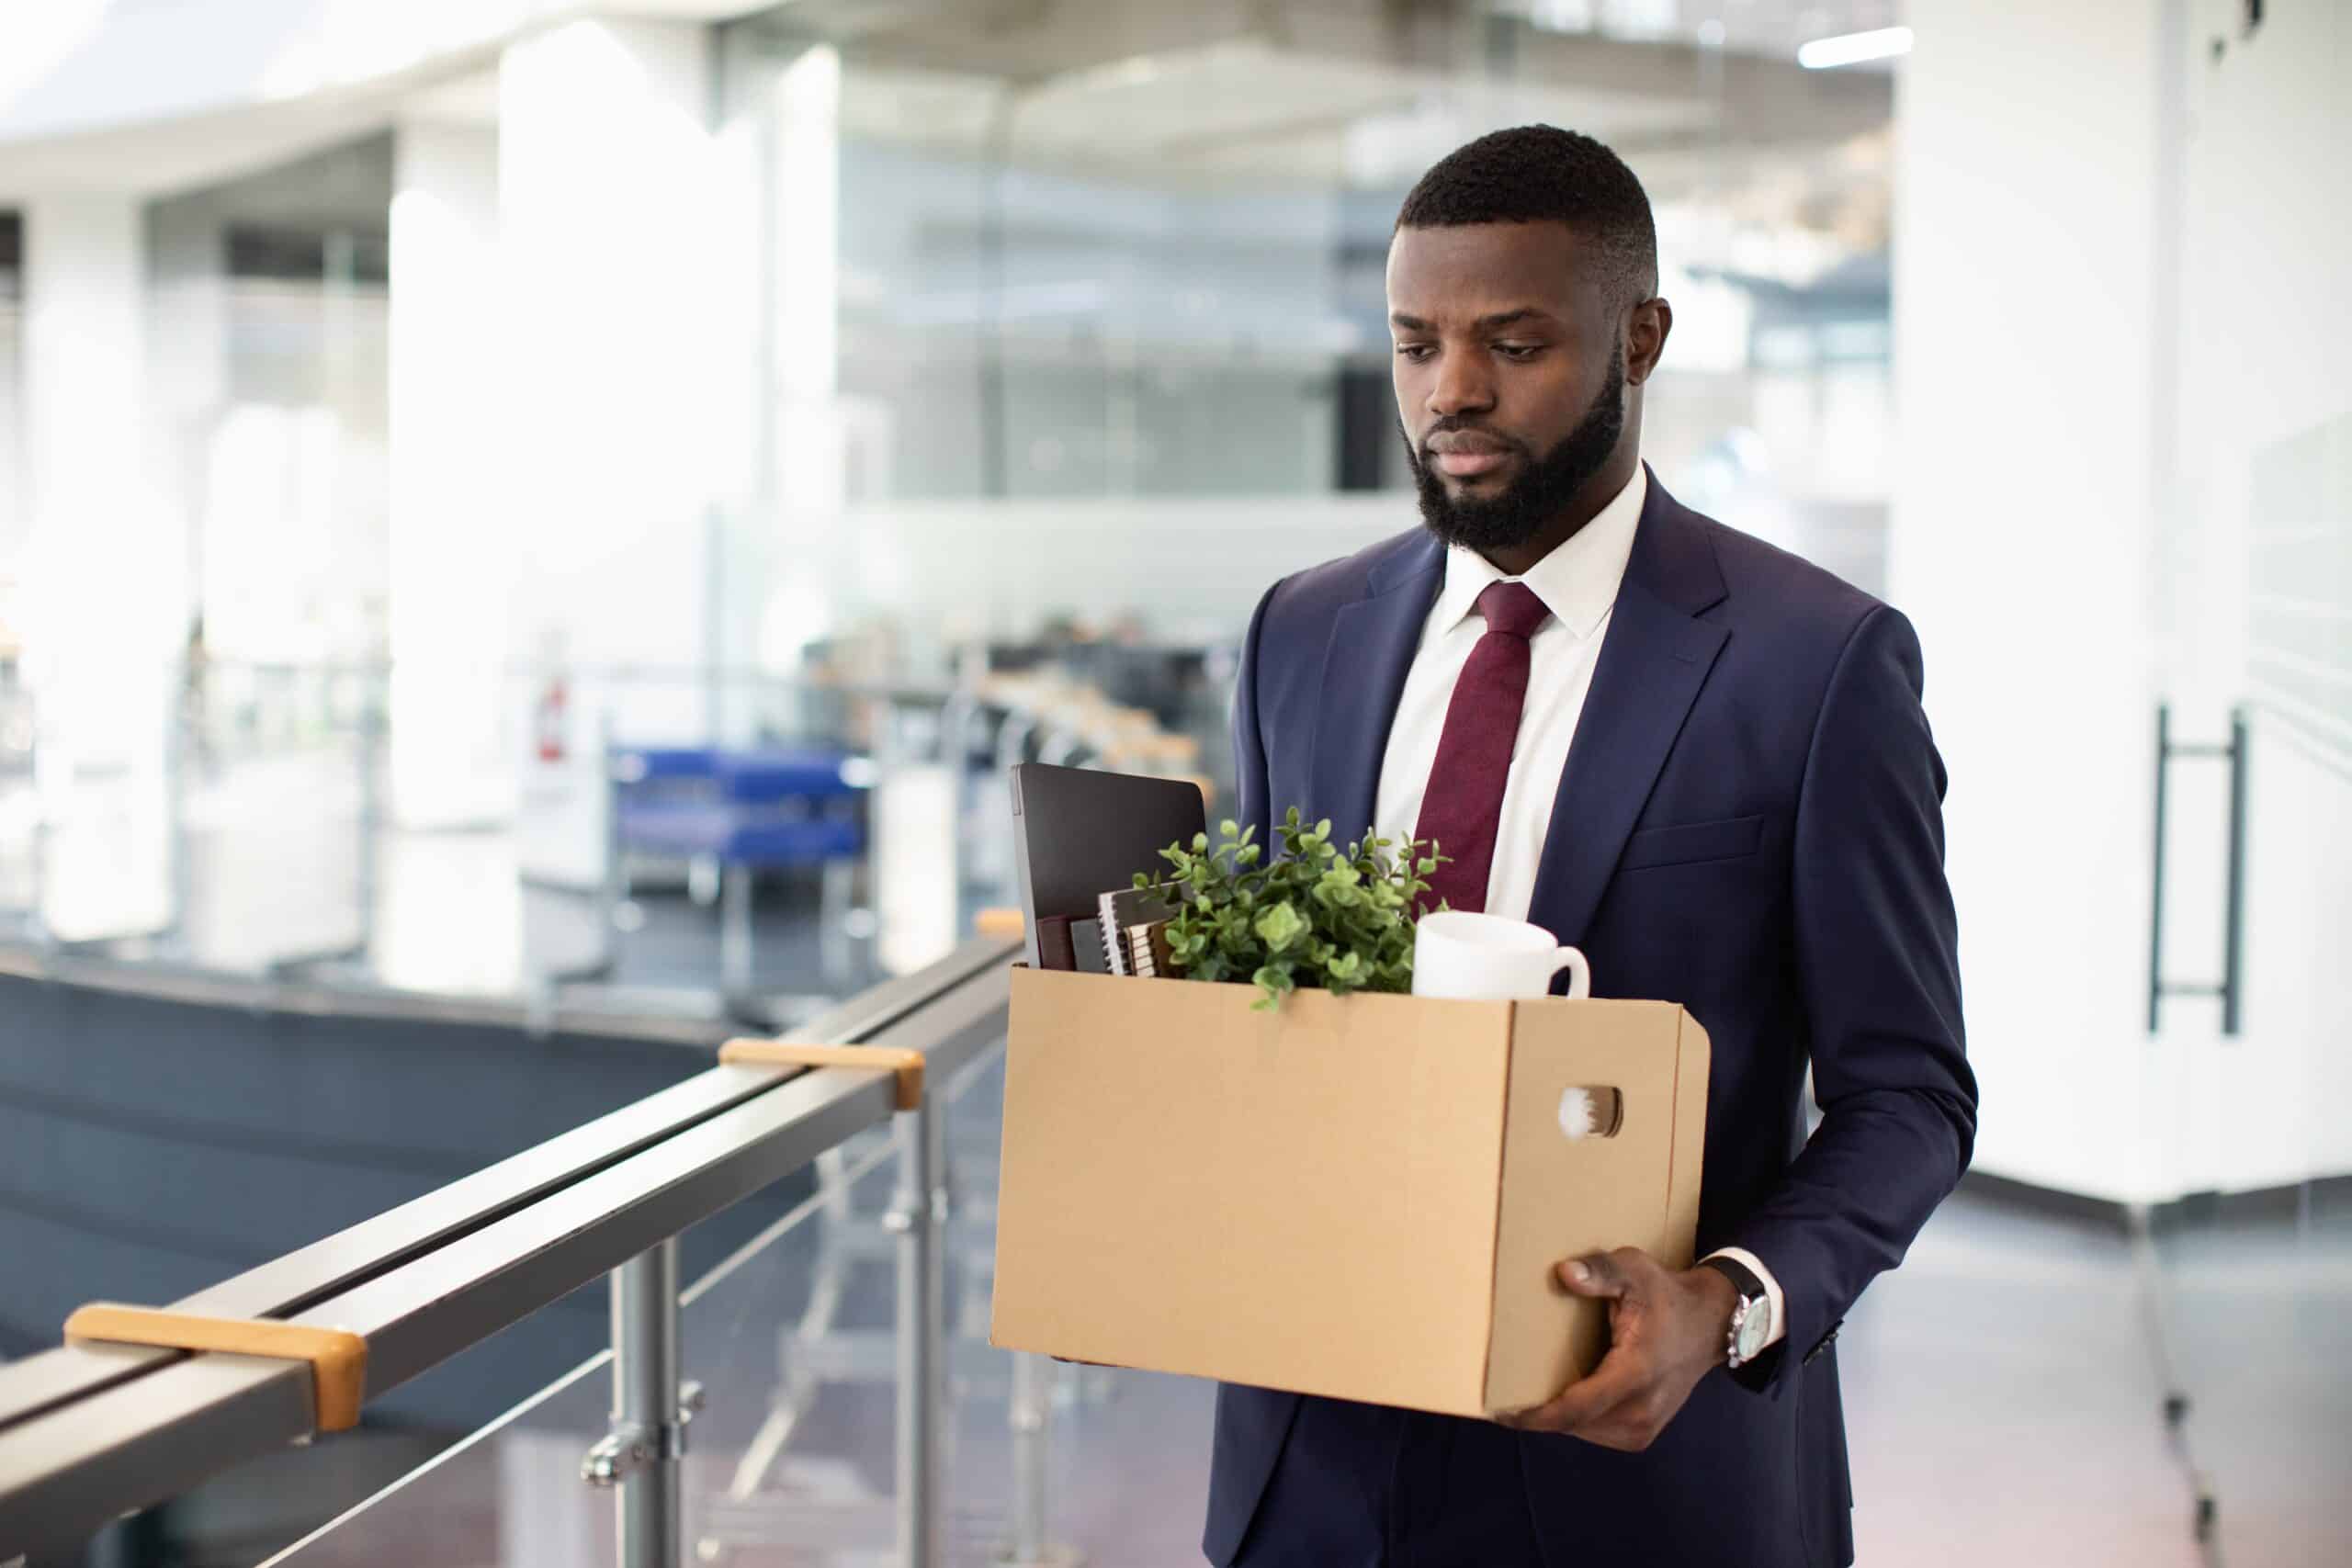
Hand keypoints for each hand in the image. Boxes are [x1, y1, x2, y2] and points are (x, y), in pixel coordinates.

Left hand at [1497, 1248, 1735, 1451]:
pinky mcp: (1642, 1434)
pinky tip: (1559, 1395)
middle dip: (1535, 1412)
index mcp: (1636, 1373)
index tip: (1498, 1410)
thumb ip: (1600, 1271)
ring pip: (1581, 1430)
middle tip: (1498, 1391)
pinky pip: (1595, 1432)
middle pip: (1572, 1422)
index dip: (1534, 1415)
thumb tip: (1564, 1273)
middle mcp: (1641, 1409)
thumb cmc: (1665, 1295)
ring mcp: (1644, 1427)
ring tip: (1524, 1390)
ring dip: (1554, 1415)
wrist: (1708, 1325)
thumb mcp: (1634, 1271)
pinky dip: (1574, 1418)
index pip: (1575, 1409)